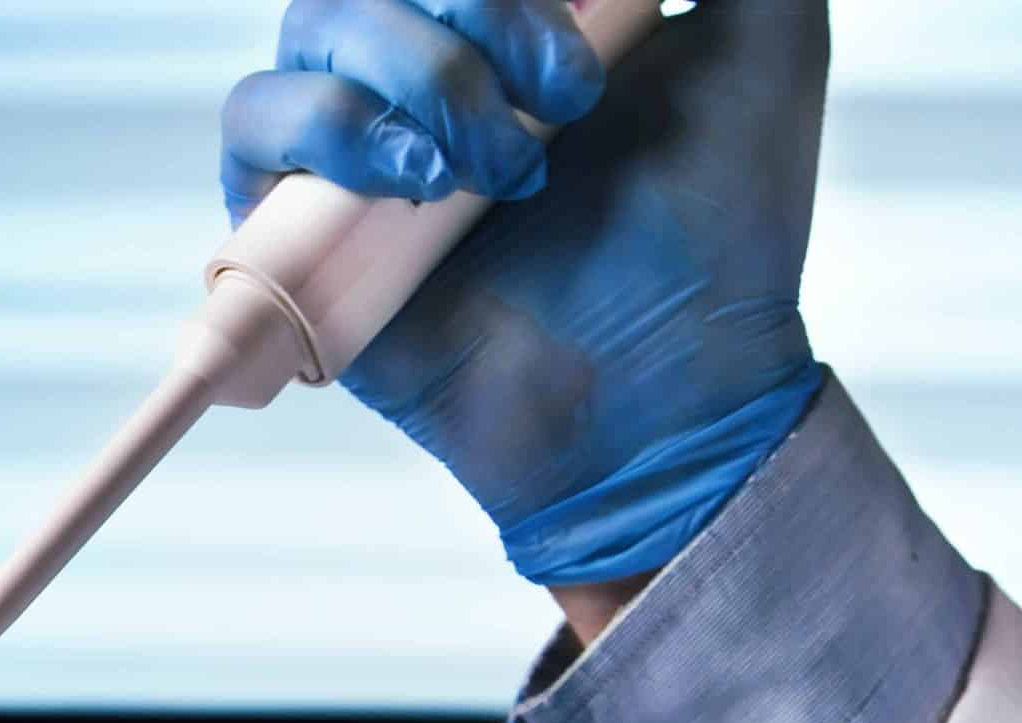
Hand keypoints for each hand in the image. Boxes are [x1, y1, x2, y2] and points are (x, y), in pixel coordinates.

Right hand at [222, 0, 827, 589]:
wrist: (675, 385)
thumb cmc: (724, 229)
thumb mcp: (767, 34)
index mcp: (514, 14)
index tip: (585, 5)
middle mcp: (425, 68)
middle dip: (476, 8)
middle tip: (569, 94)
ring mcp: (357, 148)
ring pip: (312, 30)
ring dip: (416, 74)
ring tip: (502, 167)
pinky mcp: (298, 234)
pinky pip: (255, 127)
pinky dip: (331, 131)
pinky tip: (419, 185)